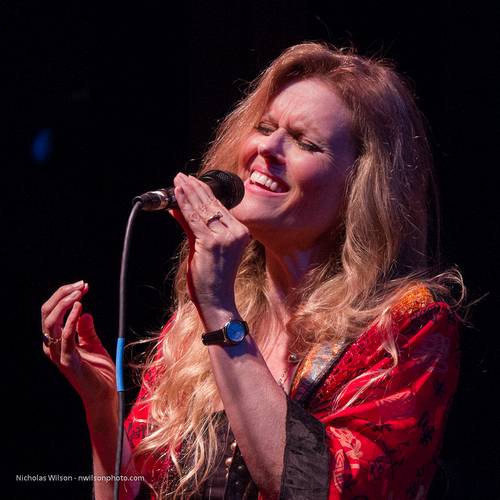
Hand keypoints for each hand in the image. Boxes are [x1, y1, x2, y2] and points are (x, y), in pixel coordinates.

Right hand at [41, 281, 115, 410]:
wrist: (105, 395)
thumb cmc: (99, 373)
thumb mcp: (94, 345)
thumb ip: (86, 330)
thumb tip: (84, 312)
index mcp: (57, 341)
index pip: (52, 313)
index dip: (65, 296)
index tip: (83, 286)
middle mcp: (53, 347)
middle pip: (47, 314)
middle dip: (62, 295)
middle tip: (81, 285)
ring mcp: (59, 354)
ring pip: (50, 323)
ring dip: (65, 303)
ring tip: (79, 292)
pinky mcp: (69, 362)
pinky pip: (65, 337)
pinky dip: (70, 320)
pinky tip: (80, 308)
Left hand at [169, 172, 250, 318]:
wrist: (217, 301)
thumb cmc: (211, 278)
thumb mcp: (201, 247)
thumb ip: (191, 226)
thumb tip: (177, 208)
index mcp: (239, 232)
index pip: (219, 206)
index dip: (203, 191)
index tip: (191, 180)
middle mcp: (236, 232)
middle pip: (211, 204)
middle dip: (194, 188)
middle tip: (180, 176)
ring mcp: (226, 237)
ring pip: (203, 209)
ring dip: (187, 193)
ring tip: (177, 181)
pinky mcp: (212, 243)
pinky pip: (194, 220)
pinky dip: (184, 205)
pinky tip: (177, 195)